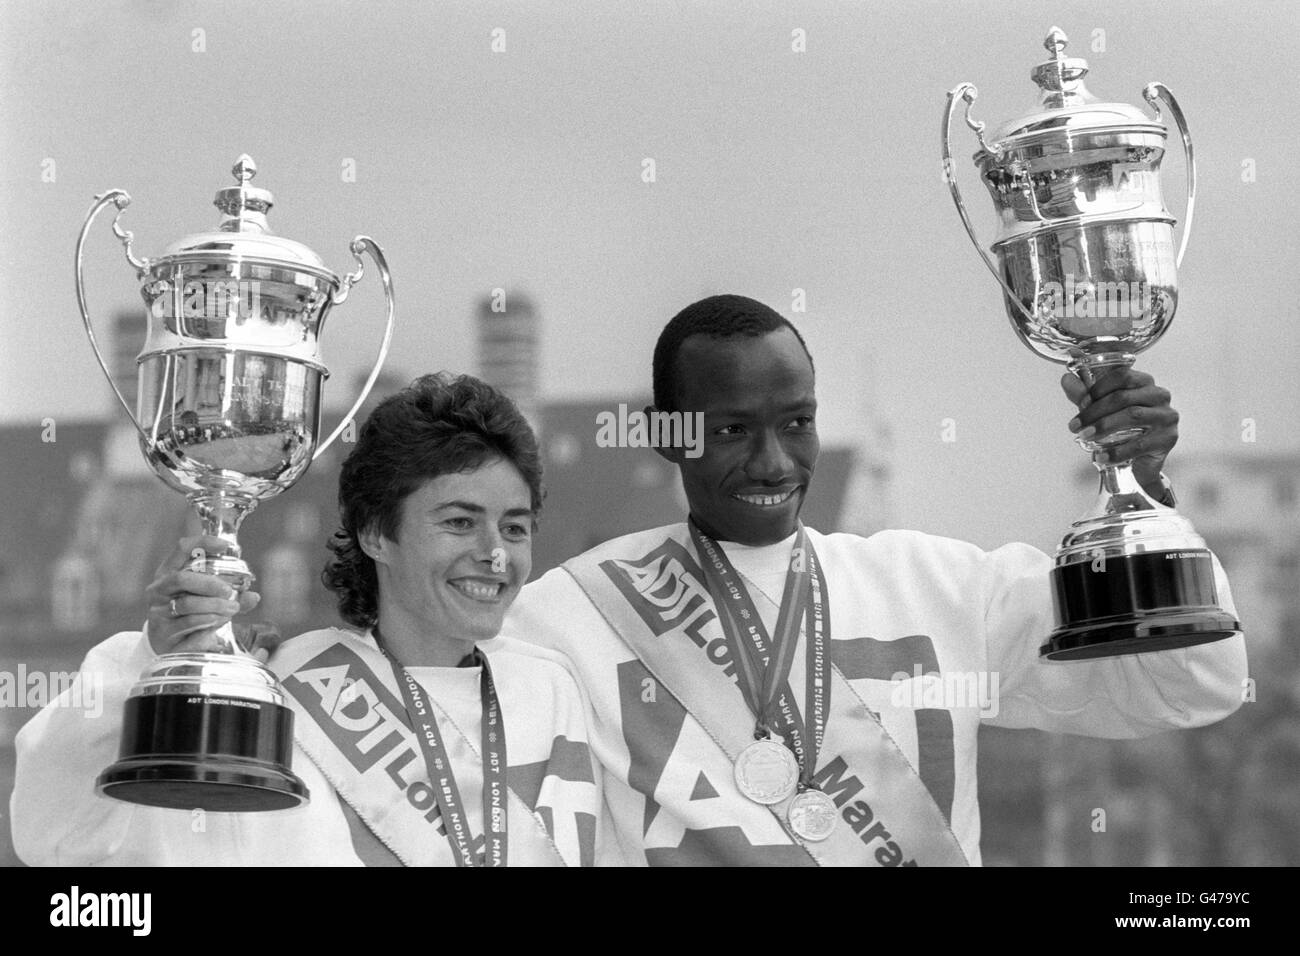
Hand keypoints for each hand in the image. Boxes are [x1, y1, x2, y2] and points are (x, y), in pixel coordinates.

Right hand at [144, 535, 279, 661]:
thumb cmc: (189, 616)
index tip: (226, 546)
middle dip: (209, 583)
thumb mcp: (209, 601)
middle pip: (181, 578)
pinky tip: (220, 621)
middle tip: (229, 591)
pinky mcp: (164, 633)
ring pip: (187, 604)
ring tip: (232, 609)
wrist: (168, 647)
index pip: (182, 549)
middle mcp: (159, 590)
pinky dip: (208, 621)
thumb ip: (231, 597)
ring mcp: (158, 612)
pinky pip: (189, 624)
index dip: (203, 543)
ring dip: (214, 605)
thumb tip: (254, 597)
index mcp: (168, 573)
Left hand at [1060, 367, 1177, 492]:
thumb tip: (1066, 379)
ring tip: (1085, 437)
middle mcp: (1159, 396)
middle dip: (1094, 411)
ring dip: (1103, 427)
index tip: (1081, 403)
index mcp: (1144, 383)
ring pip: (1132, 416)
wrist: (1139, 462)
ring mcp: (1166, 417)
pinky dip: (1117, 451)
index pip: (1122, 375)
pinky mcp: (1167, 439)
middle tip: (1075, 426)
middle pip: (1124, 397)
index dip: (1098, 388)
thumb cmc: (1122, 429)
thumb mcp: (1099, 410)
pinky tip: (1101, 456)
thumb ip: (1083, 395)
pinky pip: (1140, 444)